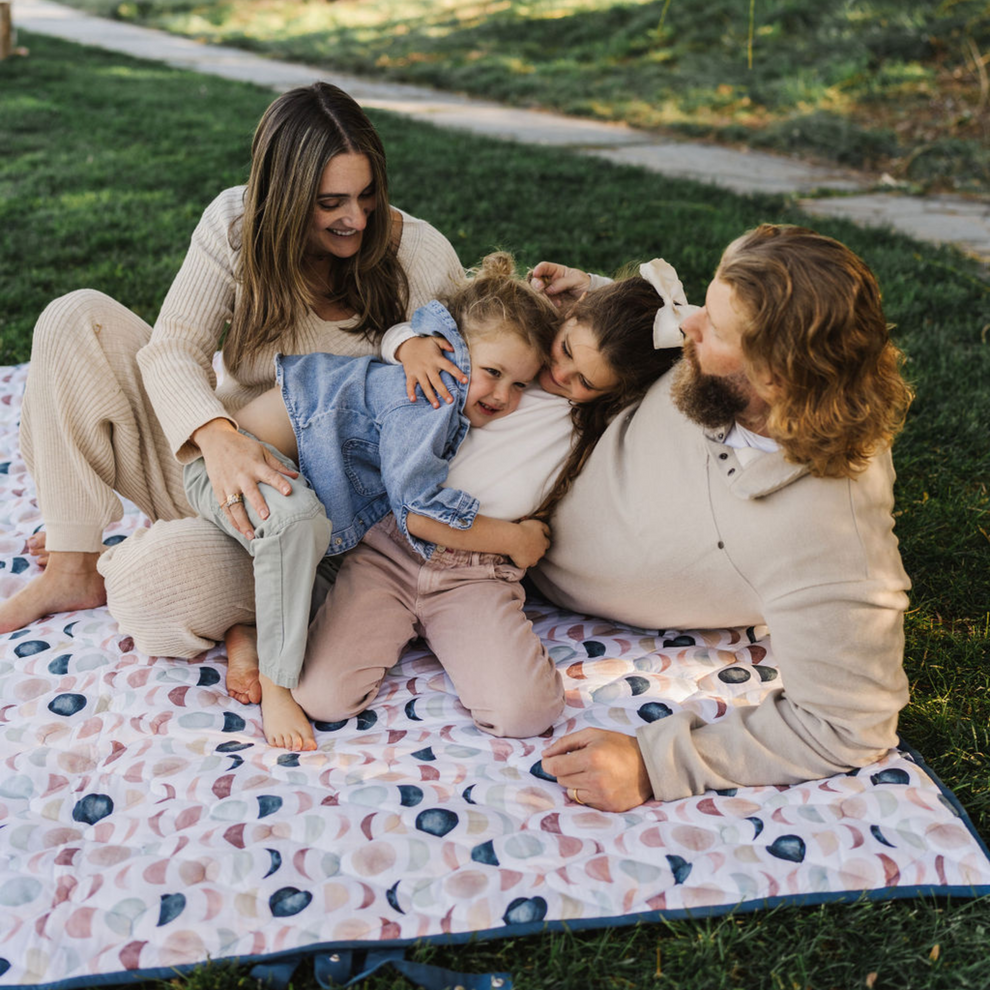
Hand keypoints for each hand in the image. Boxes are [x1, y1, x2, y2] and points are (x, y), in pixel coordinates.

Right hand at [192, 419, 297, 539]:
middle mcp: (241, 475)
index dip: (280, 482)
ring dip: (242, 521)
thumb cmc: (243, 447)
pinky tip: (240, 531)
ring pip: (235, 505)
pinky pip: (225, 508)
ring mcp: (228, 483)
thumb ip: (278, 466)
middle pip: (250, 491)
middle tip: (266, 517)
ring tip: (251, 536)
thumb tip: (296, 477)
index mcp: (255, 464)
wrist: (215, 441)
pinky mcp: (218, 490)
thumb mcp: (262, 451)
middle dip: (258, 504)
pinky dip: (232, 521)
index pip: (270, 474)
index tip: (289, 491)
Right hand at [396, 335, 467, 408]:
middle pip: (436, 381)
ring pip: (425, 385)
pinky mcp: (410, 374)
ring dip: (430, 396)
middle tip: (450, 401)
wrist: (407, 344)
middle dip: (443, 391)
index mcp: (436, 359)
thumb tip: (454, 348)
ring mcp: (418, 371)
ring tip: (436, 406)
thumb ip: (445, 343)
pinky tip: (413, 400)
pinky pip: (410, 384)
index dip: (457, 373)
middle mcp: (428, 366)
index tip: (465, 381)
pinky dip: (410, 392)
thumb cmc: (425, 344)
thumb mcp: (436, 340)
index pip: (449, 367)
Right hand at [507, 517, 550, 568]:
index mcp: (544, 543)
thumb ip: (545, 528)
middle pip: (541, 553)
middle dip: (537, 550)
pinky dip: (521, 562)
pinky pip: (523, 565)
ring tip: (523, 554)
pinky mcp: (524, 564)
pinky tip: (516, 558)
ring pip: (534, 561)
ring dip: (530, 558)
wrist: (514, 538)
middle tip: (529, 546)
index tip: (536, 540)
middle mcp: (540, 552)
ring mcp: (532, 560)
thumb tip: (549, 534)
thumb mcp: (538, 524)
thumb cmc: (525, 529)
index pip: (547, 544)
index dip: (542, 542)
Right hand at [529, 261, 591, 308]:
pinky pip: (546, 303)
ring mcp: (550, 292)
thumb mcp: (577, 280)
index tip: (536, 274)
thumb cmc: (584, 283)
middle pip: (537, 280)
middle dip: (536, 284)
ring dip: (543, 296)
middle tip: (540, 288)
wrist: (590, 296)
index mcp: (556, 271)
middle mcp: (550, 281)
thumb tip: (549, 289)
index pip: (544, 267)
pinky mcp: (552, 302)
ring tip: (555, 299)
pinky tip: (559, 304)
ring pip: (539, 293)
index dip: (538, 269)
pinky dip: (550, 304)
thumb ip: (563, 283)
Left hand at [541, 728, 652, 811]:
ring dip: (576, 782)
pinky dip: (587, 793)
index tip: (551, 760)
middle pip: (561, 779)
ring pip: (571, 792)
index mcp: (591, 758)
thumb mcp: (592, 734)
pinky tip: (600, 784)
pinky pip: (584, 802)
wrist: (649, 765)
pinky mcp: (608, 807)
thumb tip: (544, 755)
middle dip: (565, 770)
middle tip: (579, 762)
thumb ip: (565, 743)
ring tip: (591, 773)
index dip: (549, 763)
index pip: (554, 767)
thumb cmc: (618, 746)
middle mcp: (595, 779)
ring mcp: (602, 796)